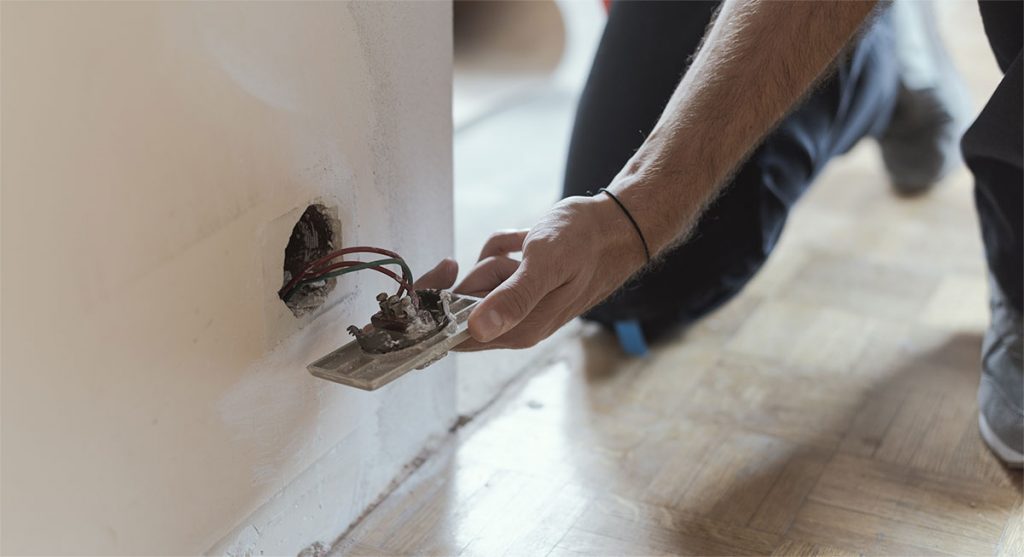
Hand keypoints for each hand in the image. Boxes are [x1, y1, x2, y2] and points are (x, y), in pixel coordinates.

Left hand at [459, 195, 646, 349]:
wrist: (620, 226)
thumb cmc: (586, 241)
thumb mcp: (545, 263)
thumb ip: (512, 298)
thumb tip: (477, 328)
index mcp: (519, 330)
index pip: (454, 334)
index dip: (439, 304)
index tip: (448, 270)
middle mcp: (518, 327)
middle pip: (465, 305)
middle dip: (481, 274)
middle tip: (514, 260)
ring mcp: (523, 309)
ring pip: (482, 284)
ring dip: (497, 258)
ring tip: (529, 249)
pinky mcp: (527, 291)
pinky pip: (497, 271)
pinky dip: (506, 251)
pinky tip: (528, 242)